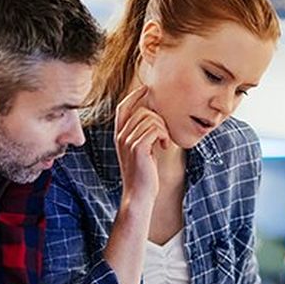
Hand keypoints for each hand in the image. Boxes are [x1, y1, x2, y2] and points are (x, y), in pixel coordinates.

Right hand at [114, 85, 169, 205]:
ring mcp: (127, 142)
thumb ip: (143, 134)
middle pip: (141, 110)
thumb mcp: (141, 150)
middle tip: (164, 135)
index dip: (135, 95)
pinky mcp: (138, 148)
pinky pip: (154, 128)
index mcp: (119, 135)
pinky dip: (164, 135)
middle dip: (158, 118)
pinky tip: (165, 146)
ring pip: (150, 118)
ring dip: (163, 128)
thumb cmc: (143, 174)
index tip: (147, 89)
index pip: (123, 107)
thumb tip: (155, 117)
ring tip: (164, 142)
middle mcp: (120, 136)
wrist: (139, 195)